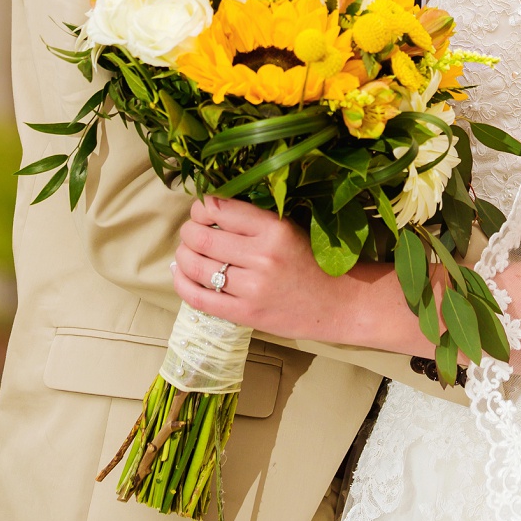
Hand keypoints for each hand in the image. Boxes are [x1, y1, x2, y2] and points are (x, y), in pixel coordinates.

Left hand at [173, 197, 358, 341]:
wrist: (339, 303)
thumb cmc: (313, 261)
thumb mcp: (289, 229)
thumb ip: (253, 221)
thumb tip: (206, 210)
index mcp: (274, 229)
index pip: (220, 208)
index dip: (201, 206)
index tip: (201, 209)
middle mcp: (262, 256)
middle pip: (202, 236)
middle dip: (188, 230)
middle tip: (191, 231)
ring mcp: (252, 288)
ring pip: (196, 265)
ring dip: (183, 255)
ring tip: (187, 252)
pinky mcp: (245, 314)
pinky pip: (199, 297)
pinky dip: (182, 283)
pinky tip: (181, 274)